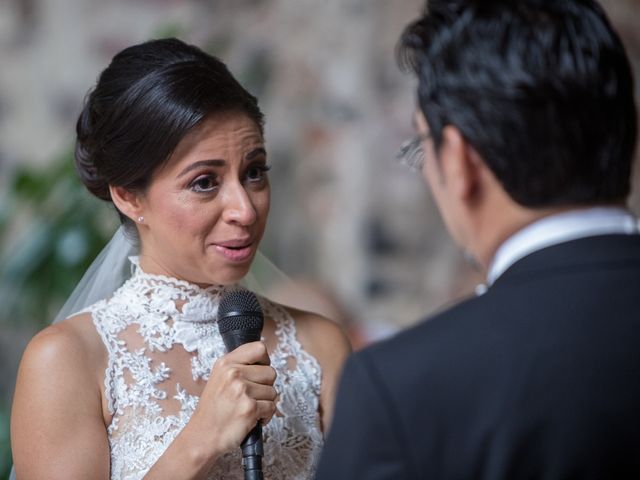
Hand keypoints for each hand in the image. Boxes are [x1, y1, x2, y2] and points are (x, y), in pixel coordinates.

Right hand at [190, 341, 276, 456]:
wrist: (202, 436)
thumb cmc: (213, 410)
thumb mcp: (218, 378)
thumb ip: (238, 366)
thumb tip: (264, 362)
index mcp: (225, 363)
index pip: (259, 349)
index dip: (264, 362)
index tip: (258, 373)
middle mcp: (233, 373)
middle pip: (271, 372)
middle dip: (265, 387)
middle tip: (250, 397)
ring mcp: (242, 390)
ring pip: (273, 391)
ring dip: (265, 403)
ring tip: (248, 408)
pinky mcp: (250, 408)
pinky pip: (272, 407)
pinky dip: (266, 416)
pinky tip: (252, 419)